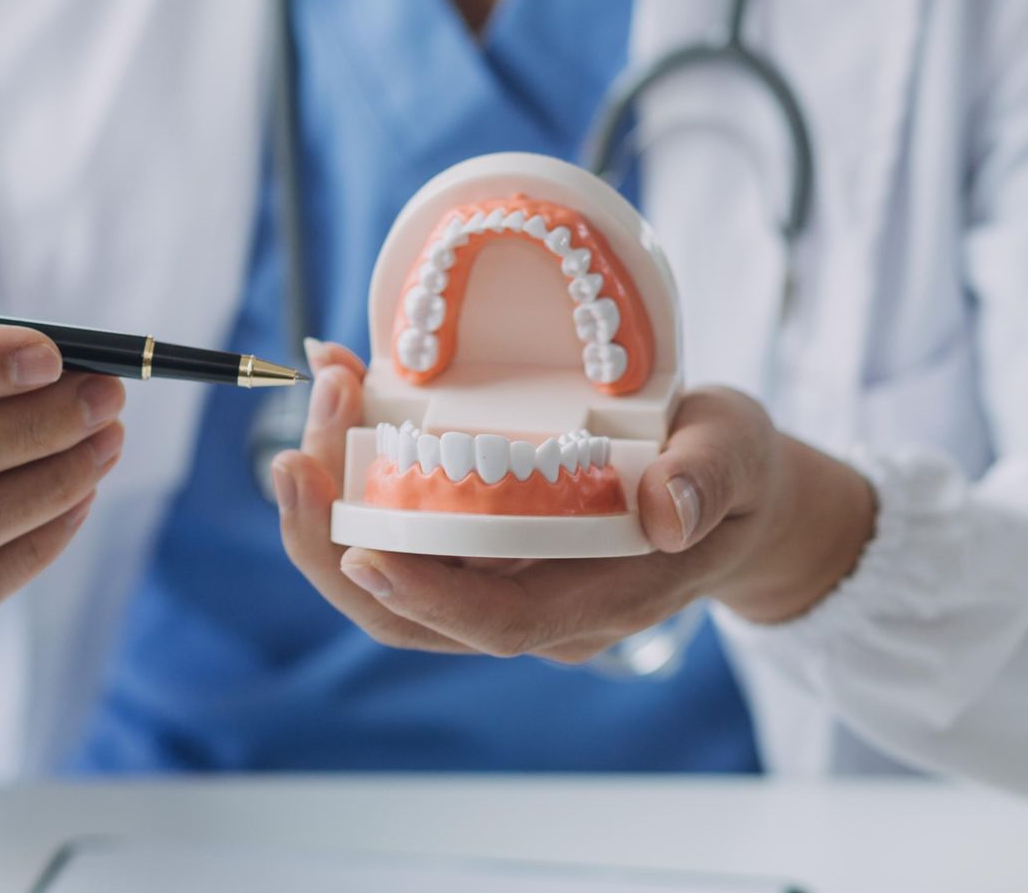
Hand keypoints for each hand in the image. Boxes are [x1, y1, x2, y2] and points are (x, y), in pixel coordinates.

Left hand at [271, 343, 876, 662]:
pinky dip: (357, 484)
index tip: (359, 545)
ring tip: (301, 426)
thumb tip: (667, 510)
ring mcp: (504, 585)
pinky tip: (340, 406)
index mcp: (603, 596)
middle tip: (292, 460)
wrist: (733, 494)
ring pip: (391, 584)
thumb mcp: (736, 453)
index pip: (497, 622)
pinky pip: (401, 538)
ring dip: (330, 516)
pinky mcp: (480, 553)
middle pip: (413, 615)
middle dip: (334, 547)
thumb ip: (708, 477)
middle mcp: (540, 607)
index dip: (423, 594)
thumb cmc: (730, 469)